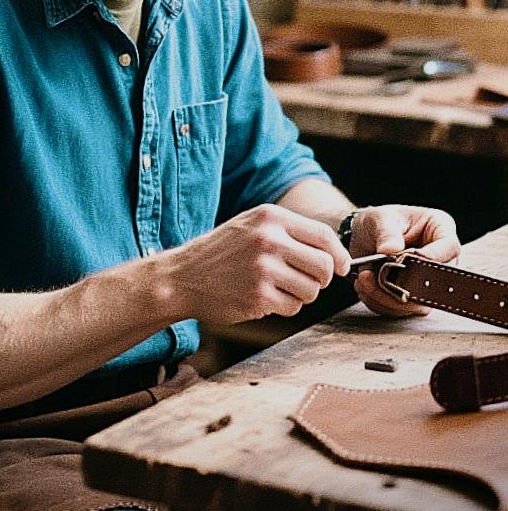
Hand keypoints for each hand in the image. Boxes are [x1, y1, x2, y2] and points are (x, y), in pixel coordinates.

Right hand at [164, 203, 350, 325]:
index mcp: (270, 217)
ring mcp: (263, 269)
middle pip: (324, 265)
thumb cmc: (222, 252)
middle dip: (321, 278)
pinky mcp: (258, 296)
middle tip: (306, 281)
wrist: (183, 276)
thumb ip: (289, 232)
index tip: (341, 267)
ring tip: (277, 288)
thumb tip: (335, 254)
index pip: (323, 234)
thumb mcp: (252, 225)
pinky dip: (284, 307)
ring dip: (301, 295)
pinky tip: (263, 298)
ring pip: (312, 290)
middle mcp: (268, 239)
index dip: (339, 254)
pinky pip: (293, 307)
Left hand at [349, 204, 459, 317]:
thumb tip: (391, 249)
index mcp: (440, 229)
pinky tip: (365, 286)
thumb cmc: (377, 222)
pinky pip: (400, 310)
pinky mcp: (411, 298)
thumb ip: (386, 232)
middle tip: (378, 273)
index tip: (408, 258)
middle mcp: (440, 259)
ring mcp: (427, 282)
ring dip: (387, 296)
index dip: (434, 256)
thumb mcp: (379, 218)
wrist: (360, 238)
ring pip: (417, 303)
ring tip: (365, 278)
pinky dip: (379, 301)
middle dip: (405, 282)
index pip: (450, 247)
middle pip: (437, 282)